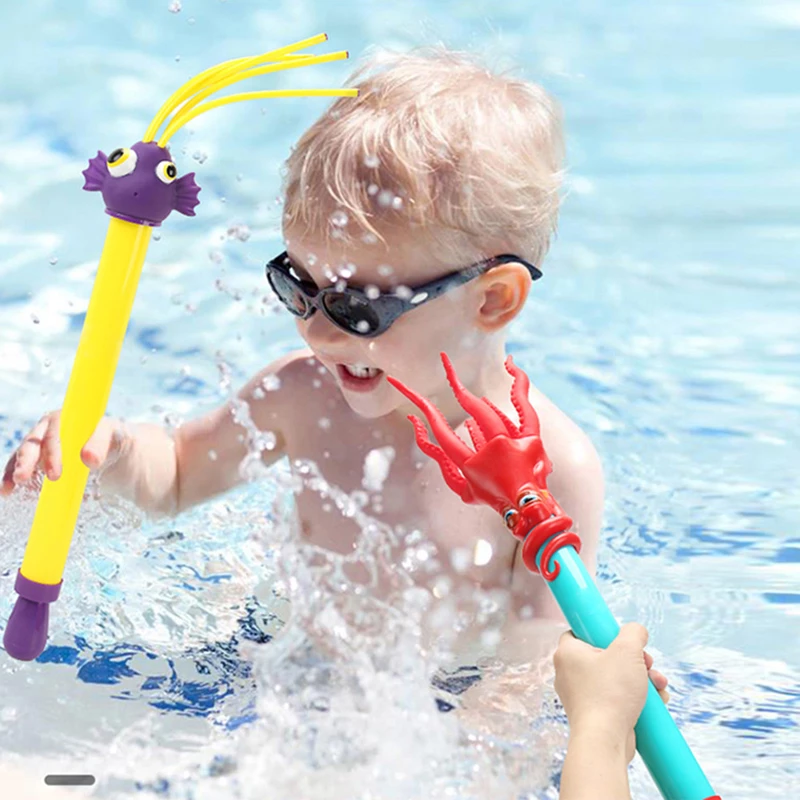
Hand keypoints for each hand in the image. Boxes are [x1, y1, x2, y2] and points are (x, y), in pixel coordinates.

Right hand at [1, 411, 127, 494]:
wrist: (112, 453)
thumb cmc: (111, 441)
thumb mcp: (112, 439)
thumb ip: (100, 446)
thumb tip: (89, 459)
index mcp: (65, 419)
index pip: (54, 433)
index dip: (52, 452)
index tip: (54, 474)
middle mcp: (47, 430)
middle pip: (32, 444)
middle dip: (26, 462)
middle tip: (23, 479)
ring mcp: (39, 446)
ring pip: (21, 456)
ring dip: (13, 471)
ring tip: (7, 489)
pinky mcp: (35, 462)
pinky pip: (20, 470)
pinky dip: (12, 480)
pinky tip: (7, 492)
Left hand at [553, 623, 669, 761]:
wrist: (604, 741)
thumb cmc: (610, 693)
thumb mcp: (627, 650)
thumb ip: (633, 633)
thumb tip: (636, 631)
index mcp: (567, 653)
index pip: (582, 631)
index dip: (605, 632)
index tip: (622, 640)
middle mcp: (569, 673)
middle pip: (605, 656)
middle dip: (634, 660)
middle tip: (647, 664)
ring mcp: (581, 695)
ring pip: (615, 678)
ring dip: (641, 679)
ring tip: (658, 684)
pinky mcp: (595, 714)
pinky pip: (617, 698)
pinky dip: (636, 698)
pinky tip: (656, 700)